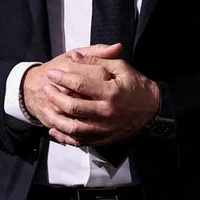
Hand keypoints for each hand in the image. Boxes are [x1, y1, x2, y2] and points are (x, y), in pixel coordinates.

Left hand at [39, 43, 160, 146]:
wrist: (153, 110)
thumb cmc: (136, 85)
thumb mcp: (120, 67)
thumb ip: (97, 62)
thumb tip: (74, 57)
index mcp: (111, 92)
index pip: (80, 84)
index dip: (63, 78)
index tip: (52, 73)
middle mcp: (107, 112)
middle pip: (73, 107)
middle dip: (55, 97)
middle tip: (46, 89)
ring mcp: (105, 128)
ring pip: (74, 128)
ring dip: (57, 119)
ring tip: (47, 109)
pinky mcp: (105, 139)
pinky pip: (80, 141)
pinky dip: (65, 138)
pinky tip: (54, 130)